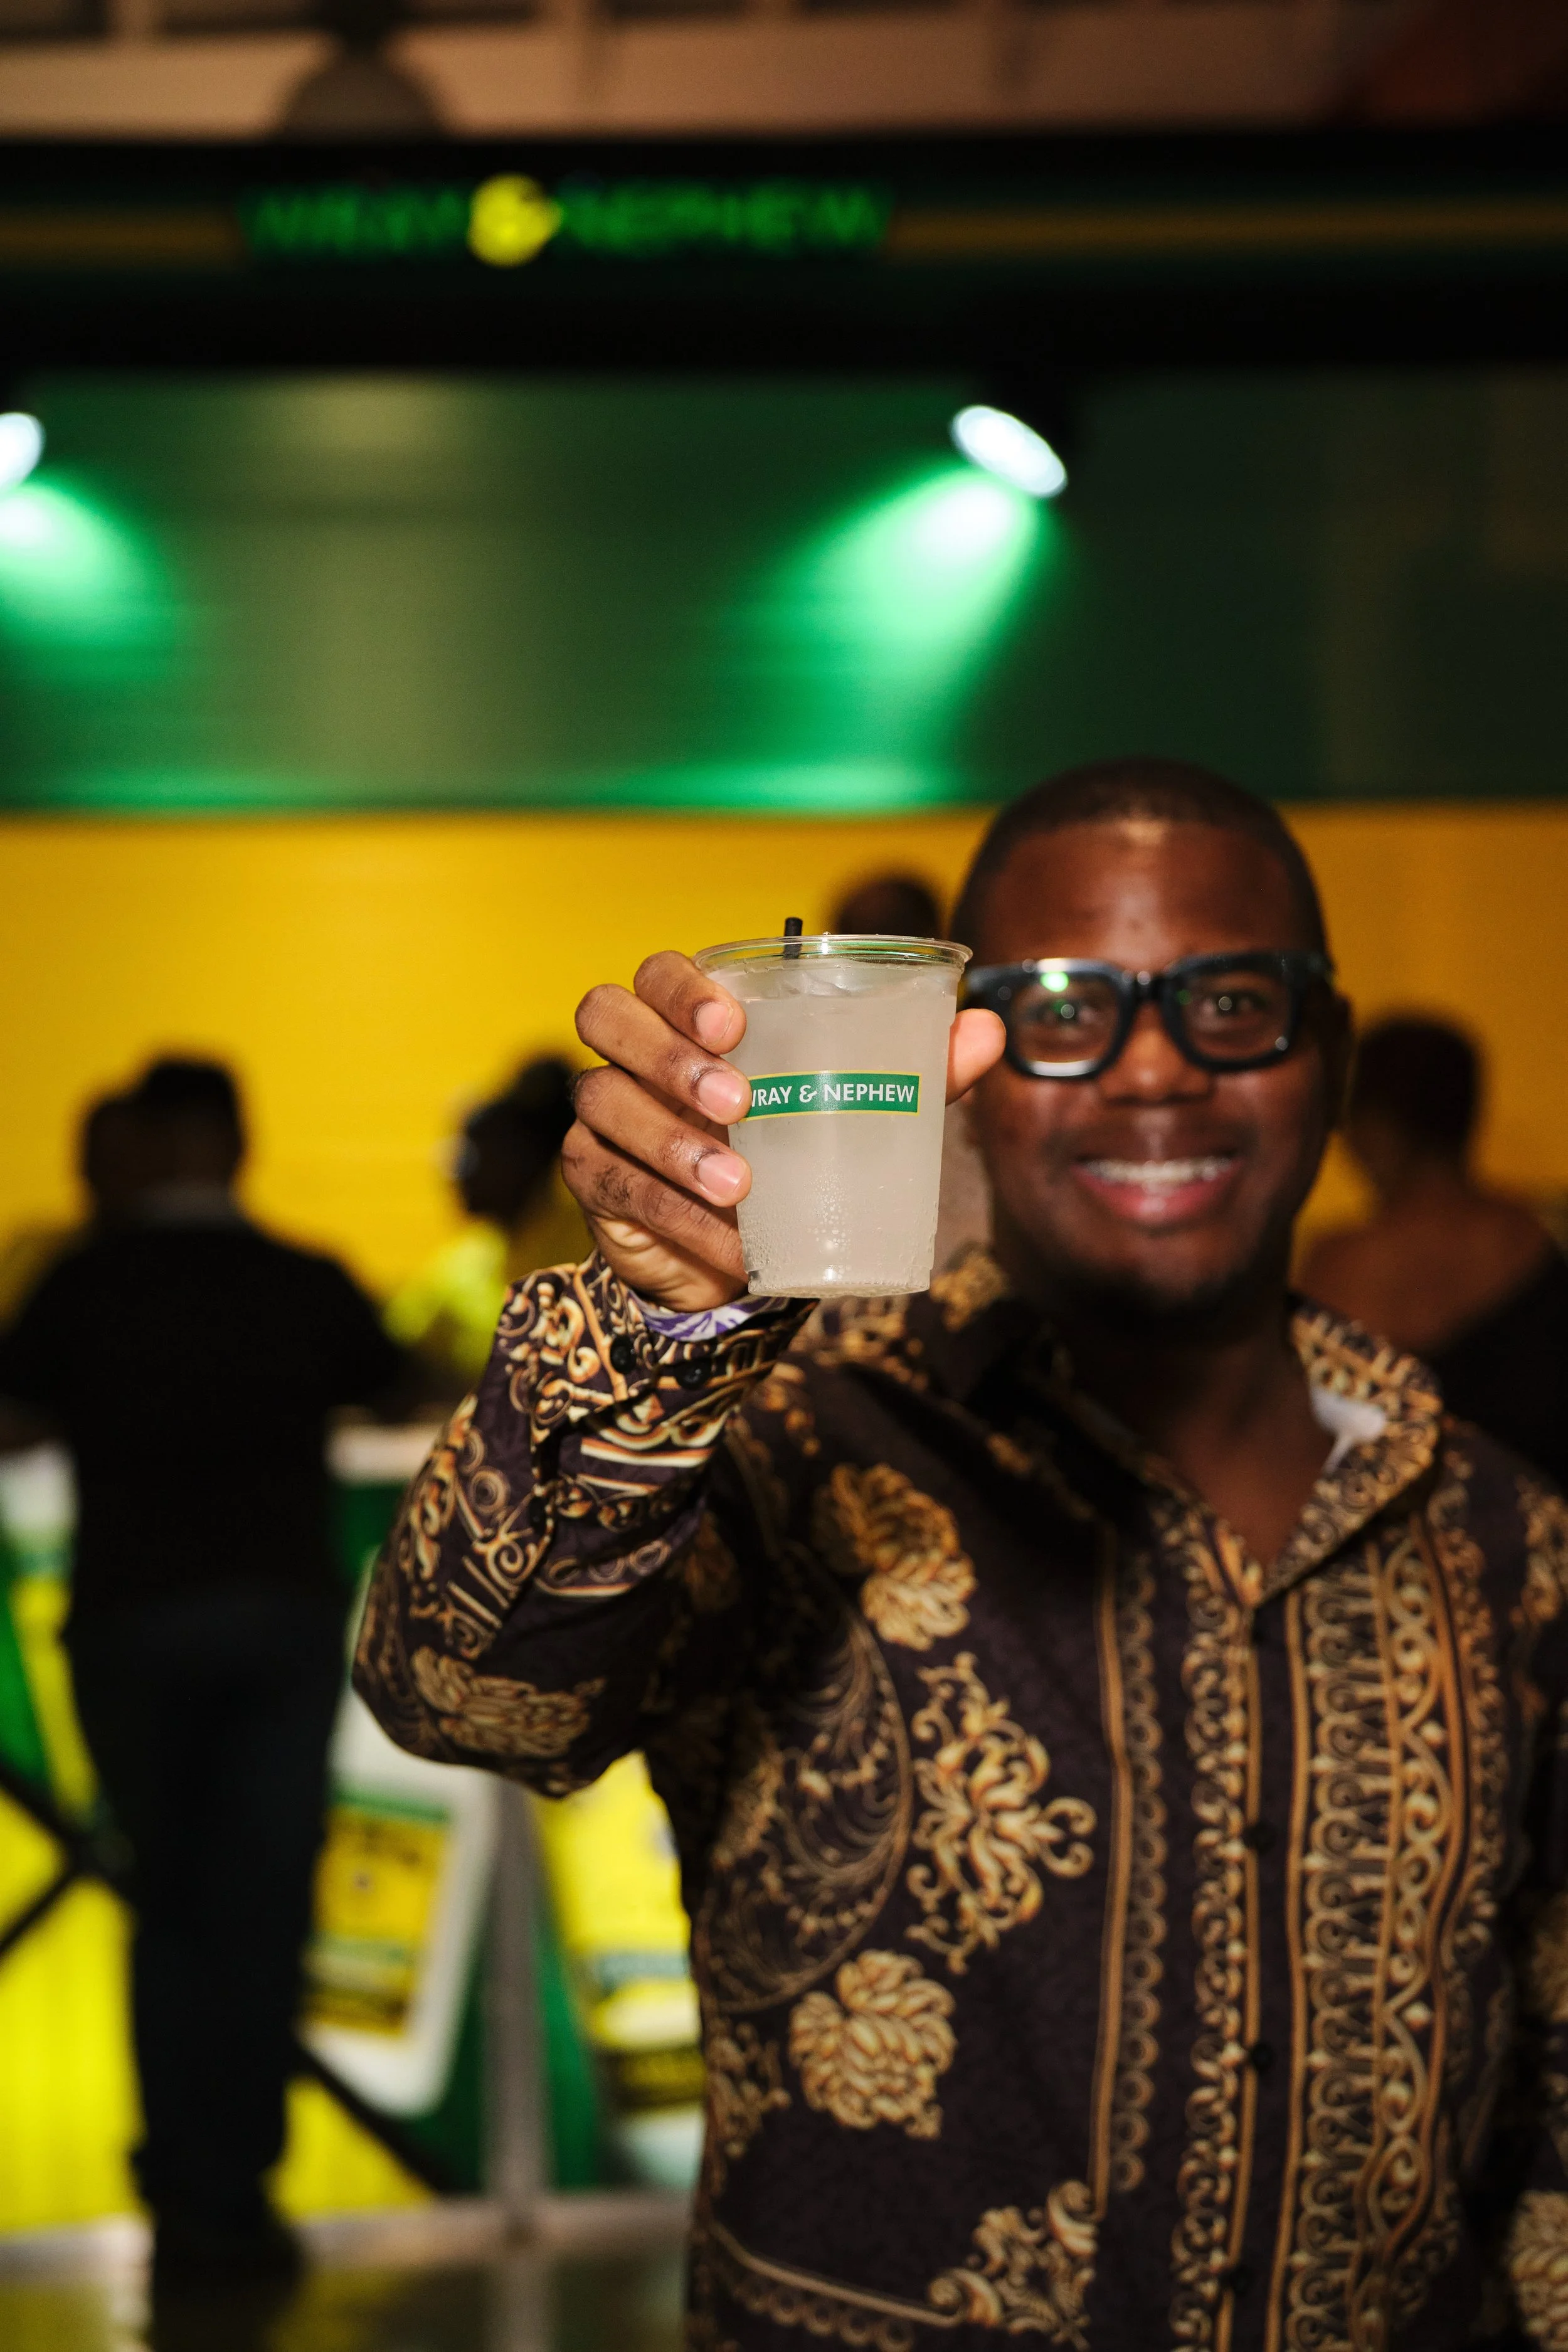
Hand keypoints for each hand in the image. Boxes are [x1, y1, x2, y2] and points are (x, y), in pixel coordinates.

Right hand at [566, 951, 1006, 1312]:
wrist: (735, 1249)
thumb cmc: (792, 1148)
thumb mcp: (854, 1104)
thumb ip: (913, 1065)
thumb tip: (989, 1027)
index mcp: (686, 1016)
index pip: (656, 972)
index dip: (680, 988)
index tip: (733, 1024)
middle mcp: (631, 1053)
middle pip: (603, 1015)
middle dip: (667, 1056)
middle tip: (737, 1102)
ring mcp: (602, 1115)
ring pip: (604, 1103)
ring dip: (671, 1143)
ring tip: (738, 1185)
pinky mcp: (594, 1180)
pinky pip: (614, 1186)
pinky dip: (671, 1213)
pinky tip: (725, 1238)